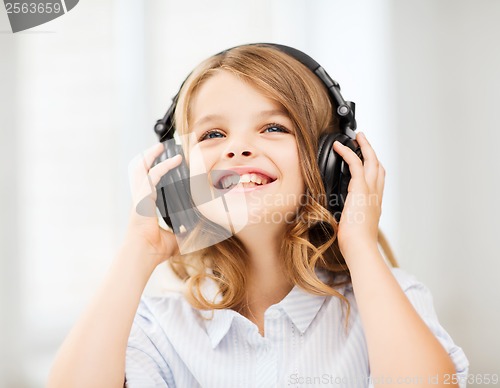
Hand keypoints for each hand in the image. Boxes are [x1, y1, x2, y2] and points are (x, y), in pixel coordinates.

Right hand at [124, 143, 182, 267]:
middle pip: (139, 170)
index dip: (154, 168)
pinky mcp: (142, 199)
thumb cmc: (156, 249)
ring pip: (141, 168)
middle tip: (161, 147)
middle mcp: (140, 198)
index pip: (147, 180)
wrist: (144, 256)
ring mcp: (139, 197)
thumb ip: (187, 231)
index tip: (165, 160)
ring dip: (151, 155)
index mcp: (146, 204)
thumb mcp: (176, 237)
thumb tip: (203, 229)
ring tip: (161, 146)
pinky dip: (163, 166)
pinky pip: (152, 176)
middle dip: (148, 156)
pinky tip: (174, 161)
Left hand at [332, 132, 384, 261]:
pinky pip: (355, 163)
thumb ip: (349, 217)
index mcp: (374, 203)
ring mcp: (370, 190)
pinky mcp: (361, 188)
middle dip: (371, 151)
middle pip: (378, 166)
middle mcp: (376, 194)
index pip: (378, 180)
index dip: (374, 167)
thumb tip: (338, 218)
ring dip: (364, 146)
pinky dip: (348, 152)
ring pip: (371, 161)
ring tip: (357, 137)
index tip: (368, 159)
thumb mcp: (352, 226)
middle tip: (363, 139)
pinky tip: (338, 147)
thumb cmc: (355, 243)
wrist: (360, 247)